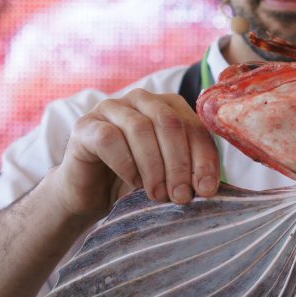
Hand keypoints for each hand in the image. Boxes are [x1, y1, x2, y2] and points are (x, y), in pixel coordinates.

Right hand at [52, 89, 220, 223]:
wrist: (90, 194)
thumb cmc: (135, 181)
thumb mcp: (169, 175)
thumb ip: (190, 172)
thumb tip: (209, 186)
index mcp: (169, 106)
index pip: (195, 126)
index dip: (204, 158)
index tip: (206, 189)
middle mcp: (142, 100)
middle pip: (169, 123)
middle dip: (179, 163)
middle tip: (181, 196)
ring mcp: (111, 108)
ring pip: (141, 129)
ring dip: (154, 167)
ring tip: (159, 195)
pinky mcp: (86, 125)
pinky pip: (110, 138)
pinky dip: (126, 163)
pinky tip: (133, 182)